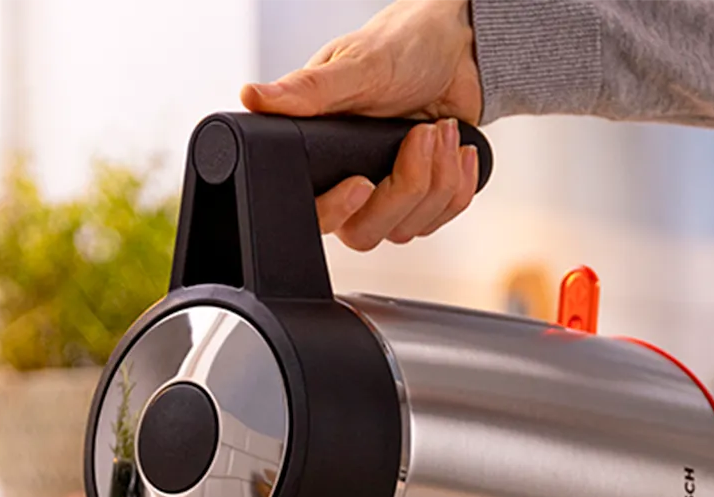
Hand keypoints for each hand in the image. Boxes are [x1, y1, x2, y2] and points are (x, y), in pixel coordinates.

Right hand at [240, 0, 483, 249]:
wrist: (457, 49)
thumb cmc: (402, 48)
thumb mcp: (354, 65)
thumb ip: (307, 90)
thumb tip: (254, 97)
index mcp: (319, 157)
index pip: (314, 215)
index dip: (337, 210)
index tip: (363, 183)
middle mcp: (347, 184)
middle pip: (365, 231)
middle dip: (406, 186)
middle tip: (420, 136)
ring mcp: (387, 197)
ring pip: (408, 227)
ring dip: (437, 178)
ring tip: (440, 129)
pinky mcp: (423, 199)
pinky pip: (440, 218)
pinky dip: (459, 182)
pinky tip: (457, 147)